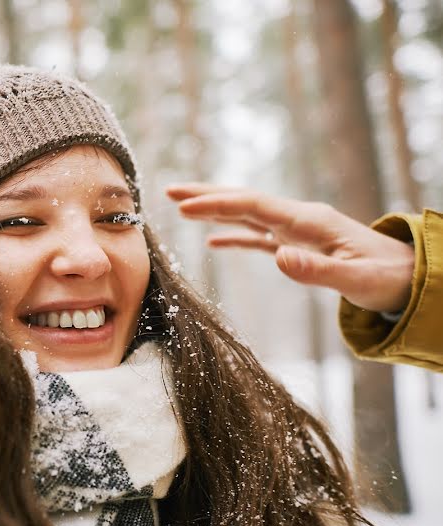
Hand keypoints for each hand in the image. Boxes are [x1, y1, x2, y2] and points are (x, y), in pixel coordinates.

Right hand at [165, 183, 415, 313]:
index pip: (254, 207)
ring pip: (246, 215)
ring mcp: (296, 232)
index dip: (218, 205)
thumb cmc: (387, 278)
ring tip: (180, 206)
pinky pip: (257, 237)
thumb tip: (278, 259)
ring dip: (214, 210)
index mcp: (308, 222)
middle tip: (169, 190)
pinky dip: (233, 237)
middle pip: (244, 201)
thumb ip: (317, 270)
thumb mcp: (356, 280)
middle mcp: (298, 220)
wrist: (410, 277)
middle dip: (206, 195)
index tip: (185, 206)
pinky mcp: (297, 246)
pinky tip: (212, 241)